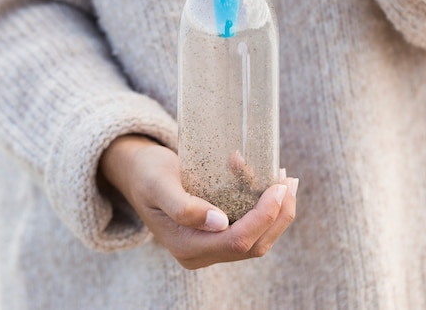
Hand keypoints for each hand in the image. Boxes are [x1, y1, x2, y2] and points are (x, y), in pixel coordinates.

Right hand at [99, 135, 298, 269]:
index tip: (278, 187)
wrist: (136, 173)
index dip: (263, 217)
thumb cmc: (147, 173)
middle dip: (278, 215)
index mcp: (186, 246)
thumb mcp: (159, 184)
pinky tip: (269, 183)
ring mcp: (209, 245)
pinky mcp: (216, 233)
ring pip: (256, 240)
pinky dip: (265, 208)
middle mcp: (200, 253)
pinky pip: (248, 227)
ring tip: (287, 180)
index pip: (237, 241)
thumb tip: (220, 222)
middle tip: (289, 180)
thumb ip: (184, 207)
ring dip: (277, 213)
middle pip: (253, 245)